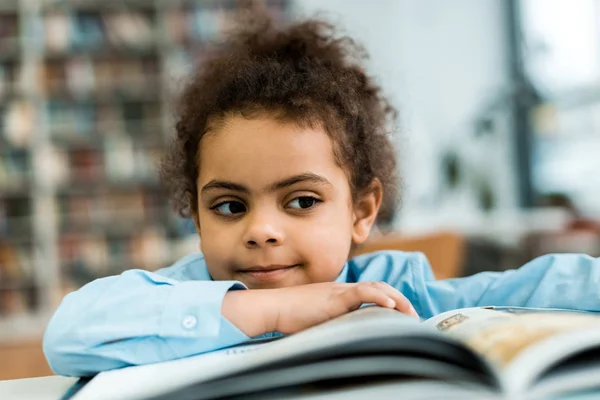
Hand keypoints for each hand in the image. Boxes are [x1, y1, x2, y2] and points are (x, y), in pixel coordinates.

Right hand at [223, 282, 417, 336]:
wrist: (273, 307)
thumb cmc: (290, 317)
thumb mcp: (317, 319)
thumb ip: (333, 323)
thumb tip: (345, 338)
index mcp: (340, 294)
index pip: (371, 291)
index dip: (389, 299)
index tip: (403, 315)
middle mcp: (342, 289)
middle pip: (379, 287)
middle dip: (400, 299)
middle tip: (413, 316)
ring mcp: (339, 291)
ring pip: (375, 287)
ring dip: (396, 299)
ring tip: (409, 312)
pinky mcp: (334, 297)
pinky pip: (362, 292)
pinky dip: (378, 297)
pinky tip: (390, 307)